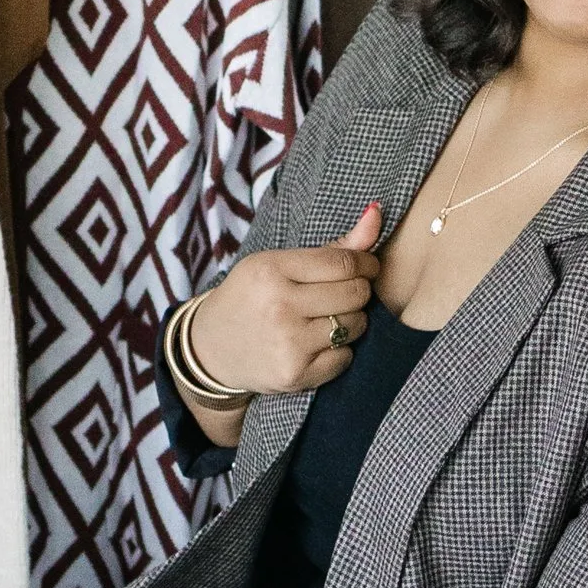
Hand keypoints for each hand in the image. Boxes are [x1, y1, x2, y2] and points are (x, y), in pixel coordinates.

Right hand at [187, 203, 383, 398]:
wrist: (210, 349)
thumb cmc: (250, 298)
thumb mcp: (276, 264)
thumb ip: (331, 246)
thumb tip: (377, 213)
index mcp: (271, 270)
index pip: (343, 263)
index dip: (366, 264)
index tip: (366, 267)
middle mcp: (279, 306)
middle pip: (355, 293)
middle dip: (359, 291)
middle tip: (345, 293)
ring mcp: (287, 343)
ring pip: (355, 325)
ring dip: (352, 321)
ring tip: (330, 317)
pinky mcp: (295, 374)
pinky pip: (345, 357)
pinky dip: (340, 350)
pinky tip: (319, 343)